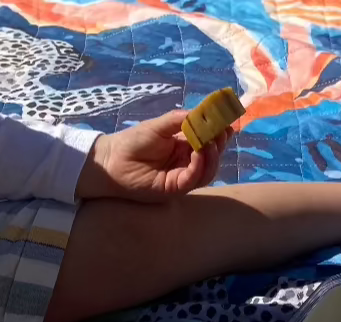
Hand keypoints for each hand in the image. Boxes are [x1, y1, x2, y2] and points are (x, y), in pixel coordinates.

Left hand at [76, 110, 229, 201]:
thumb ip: (180, 120)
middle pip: (212, 157)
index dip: (219, 133)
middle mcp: (188, 163)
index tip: (228, 122)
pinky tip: (198, 152)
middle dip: (219, 144)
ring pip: (208, 170)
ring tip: (210, 142)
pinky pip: (195, 178)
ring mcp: (184, 177)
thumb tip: (201, 113)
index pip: (208, 141)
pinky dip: (199, 165)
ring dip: (212, 156)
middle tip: (222, 131)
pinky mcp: (177, 188)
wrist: (112, 160)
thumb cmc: (133, 141)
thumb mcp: (159, 125)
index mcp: (185, 147)